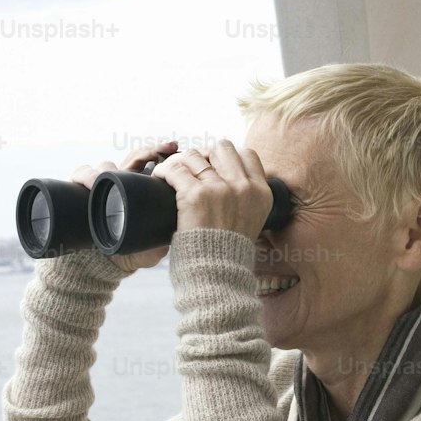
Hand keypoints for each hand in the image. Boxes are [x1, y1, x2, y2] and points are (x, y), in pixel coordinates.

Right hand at [69, 142, 178, 272]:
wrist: (100, 262)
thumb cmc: (126, 251)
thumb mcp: (151, 245)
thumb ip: (164, 238)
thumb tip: (178, 232)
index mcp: (138, 189)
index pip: (150, 163)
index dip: (160, 152)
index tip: (174, 147)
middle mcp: (120, 183)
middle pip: (132, 158)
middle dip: (145, 152)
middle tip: (160, 151)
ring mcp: (101, 186)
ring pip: (105, 165)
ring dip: (110, 168)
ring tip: (115, 175)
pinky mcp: (79, 191)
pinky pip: (80, 175)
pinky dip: (85, 176)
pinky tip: (91, 183)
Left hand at [150, 139, 273, 243]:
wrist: (217, 273)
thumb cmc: (228, 251)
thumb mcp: (251, 221)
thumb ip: (246, 197)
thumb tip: (229, 176)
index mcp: (261, 192)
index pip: (247, 154)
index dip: (227, 156)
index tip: (214, 166)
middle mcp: (243, 187)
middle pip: (221, 148)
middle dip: (205, 155)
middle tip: (192, 168)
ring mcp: (220, 189)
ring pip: (195, 155)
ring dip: (181, 161)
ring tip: (172, 172)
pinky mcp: (196, 195)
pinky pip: (176, 169)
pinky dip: (164, 170)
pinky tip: (160, 177)